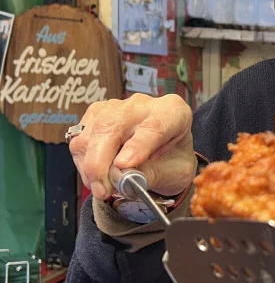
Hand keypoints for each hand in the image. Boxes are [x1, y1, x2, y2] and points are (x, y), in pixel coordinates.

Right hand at [68, 93, 196, 200]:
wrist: (165, 156)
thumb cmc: (172, 161)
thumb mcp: (174, 173)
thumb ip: (151, 174)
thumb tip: (122, 176)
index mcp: (173, 111)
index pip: (154, 126)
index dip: (137, 146)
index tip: (124, 165)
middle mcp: (144, 105)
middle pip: (113, 125)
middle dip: (100, 161)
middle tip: (102, 189)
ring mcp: (117, 106)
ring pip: (91, 133)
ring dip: (90, 166)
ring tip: (103, 188)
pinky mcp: (96, 115)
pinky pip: (80, 138)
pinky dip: (83, 162)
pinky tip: (96, 176)